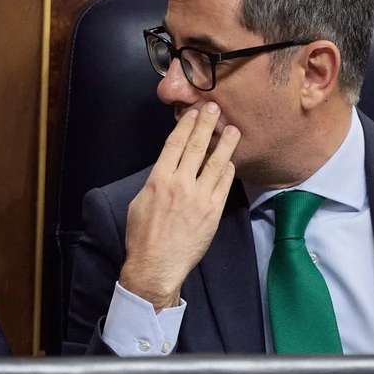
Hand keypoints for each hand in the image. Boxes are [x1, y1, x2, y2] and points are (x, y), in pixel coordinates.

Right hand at [118, 102, 238, 310]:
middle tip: (214, 108)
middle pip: (197, 147)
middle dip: (206, 125)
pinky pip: (224, 184)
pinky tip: (231, 160)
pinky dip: (227, 170)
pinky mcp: (213, 211)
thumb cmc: (143, 235)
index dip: (186, 126)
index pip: (175, 144)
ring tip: (233, 129)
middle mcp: (181, 184)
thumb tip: (169, 168)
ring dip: (225, 144)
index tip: (193, 113)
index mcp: (159, 179)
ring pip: (216, 163)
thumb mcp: (140, 201)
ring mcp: (200, 198)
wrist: (156, 265)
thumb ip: (156, 181)